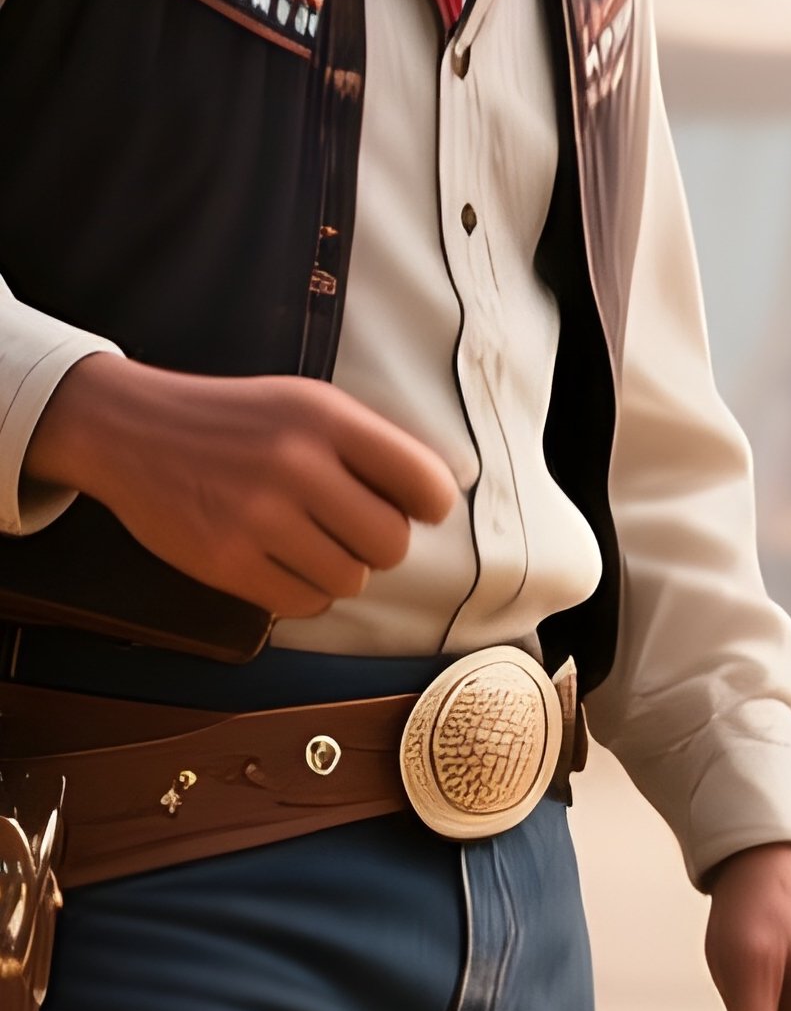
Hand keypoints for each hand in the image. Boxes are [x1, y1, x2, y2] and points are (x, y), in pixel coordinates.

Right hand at [27, 354, 457, 616]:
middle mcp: (296, 465)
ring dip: (339, 569)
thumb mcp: (309, 405)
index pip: (427, 486)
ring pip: (351, 581)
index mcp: (326, 420)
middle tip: (347, 527)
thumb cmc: (238, 422)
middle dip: (378, 544)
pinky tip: (280, 561)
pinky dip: (303, 592)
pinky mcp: (225, 561)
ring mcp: (257, 517)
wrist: (127, 428)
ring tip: (306, 540)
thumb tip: (442, 497)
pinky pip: (305, 604)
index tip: (408, 506)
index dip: (427, 506)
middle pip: (392, 545)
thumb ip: (374, 446)